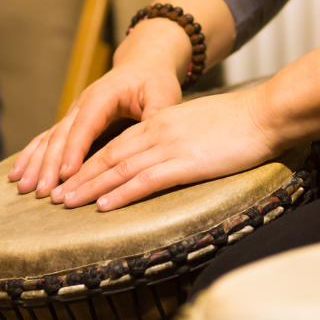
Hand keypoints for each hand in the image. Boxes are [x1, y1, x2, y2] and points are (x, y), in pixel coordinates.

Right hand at [10, 19, 189, 198]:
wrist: (141, 66)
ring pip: (49, 139)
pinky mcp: (71, 124)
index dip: (76, 149)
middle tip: (43, 191)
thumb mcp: (163, 93)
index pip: (86, 124)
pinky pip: (46, 140)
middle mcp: (82, 104)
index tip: (68, 173)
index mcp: (103, 96)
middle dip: (49, 164)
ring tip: (23, 188)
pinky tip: (17, 175)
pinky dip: (31, 157)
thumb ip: (158, 114)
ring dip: (35, 164)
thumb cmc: (154, 81)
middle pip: (61, 135)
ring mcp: (73, 114)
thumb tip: (155, 137)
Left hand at [52, 87, 285, 210]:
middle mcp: (158, 132)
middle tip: (53, 196)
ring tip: (66, 203)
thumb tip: (173, 155)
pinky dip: (120, 193)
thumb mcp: (202, 126)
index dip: (88, 163)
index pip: (116, 144)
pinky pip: (145, 180)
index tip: (69, 179)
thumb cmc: (243, 123)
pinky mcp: (185, 163)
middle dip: (78, 177)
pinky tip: (104, 206)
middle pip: (108, 156)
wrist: (266, 113)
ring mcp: (170, 147)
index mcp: (161, 121)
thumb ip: (182, 138)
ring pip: (118, 168)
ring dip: (89, 188)